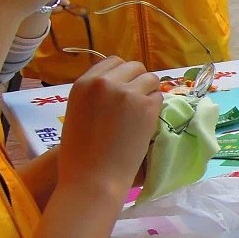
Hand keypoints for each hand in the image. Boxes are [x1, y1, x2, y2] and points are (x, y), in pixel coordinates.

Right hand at [56, 57, 163, 199]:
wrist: (94, 176)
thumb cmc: (80, 152)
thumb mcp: (78, 111)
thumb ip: (96, 94)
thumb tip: (119, 83)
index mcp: (84, 83)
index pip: (113, 62)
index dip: (122, 74)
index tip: (125, 88)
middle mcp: (105, 82)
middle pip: (135, 66)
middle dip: (138, 81)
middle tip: (137, 101)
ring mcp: (128, 92)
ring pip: (151, 79)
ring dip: (150, 92)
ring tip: (142, 113)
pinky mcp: (146, 106)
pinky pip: (159, 96)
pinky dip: (156, 107)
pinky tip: (147, 122)